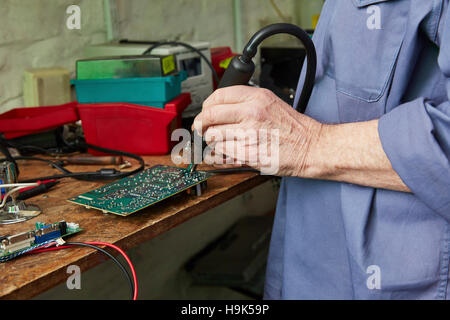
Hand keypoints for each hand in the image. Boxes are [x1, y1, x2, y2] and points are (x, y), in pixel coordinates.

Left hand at [192, 86, 322, 175]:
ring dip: (212, 141)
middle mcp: (251, 112)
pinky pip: (221, 152)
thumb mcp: (271, 103)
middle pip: (210, 115)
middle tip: (201, 129)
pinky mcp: (247, 153)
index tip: (205, 112)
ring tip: (220, 143)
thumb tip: (219, 109)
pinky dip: (220, 154)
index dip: (206, 106)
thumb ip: (246, 103)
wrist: (311, 147)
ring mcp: (248, 133)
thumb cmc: (294, 129)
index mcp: (257, 97)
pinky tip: (227, 153)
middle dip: (201, 124)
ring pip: (213, 135)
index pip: (218, 96)